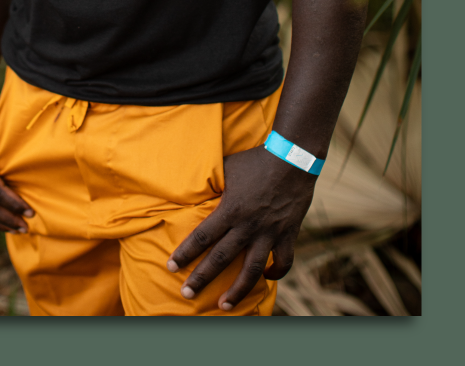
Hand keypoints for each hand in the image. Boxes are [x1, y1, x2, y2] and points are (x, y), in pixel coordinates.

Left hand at [167, 146, 316, 309]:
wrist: (293, 159)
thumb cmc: (253, 161)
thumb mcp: (225, 169)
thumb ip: (210, 185)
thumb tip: (187, 189)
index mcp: (230, 210)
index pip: (202, 237)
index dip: (185, 253)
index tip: (171, 267)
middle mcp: (248, 226)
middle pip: (221, 258)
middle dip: (202, 278)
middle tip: (186, 293)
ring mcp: (270, 232)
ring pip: (253, 269)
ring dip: (238, 289)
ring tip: (224, 305)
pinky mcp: (289, 234)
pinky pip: (284, 261)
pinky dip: (276, 273)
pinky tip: (266, 278)